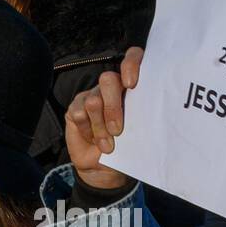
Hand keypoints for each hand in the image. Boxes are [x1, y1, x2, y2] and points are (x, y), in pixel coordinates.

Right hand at [64, 47, 142, 189]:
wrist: (104, 168)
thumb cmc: (128, 147)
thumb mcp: (140, 130)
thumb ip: (142, 114)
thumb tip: (149, 110)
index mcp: (132, 87)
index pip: (133, 58)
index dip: (131, 64)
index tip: (132, 85)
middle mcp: (111, 87)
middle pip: (108, 80)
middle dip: (113, 108)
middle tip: (118, 131)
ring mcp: (91, 95)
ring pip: (93, 101)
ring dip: (101, 128)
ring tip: (107, 144)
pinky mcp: (75, 107)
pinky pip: (79, 114)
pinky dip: (88, 131)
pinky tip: (93, 140)